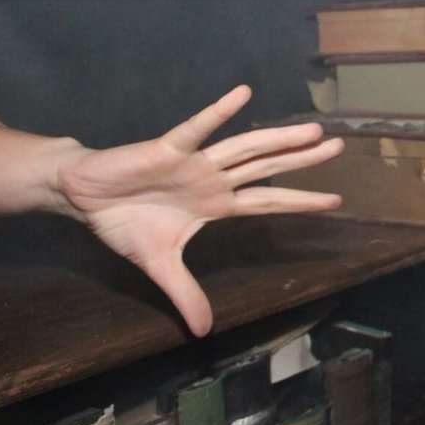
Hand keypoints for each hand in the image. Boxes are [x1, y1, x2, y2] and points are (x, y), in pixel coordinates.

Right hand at [54, 85, 342, 335]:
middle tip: (340, 147)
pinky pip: (197, 129)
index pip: (269, 202)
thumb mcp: (160, 266)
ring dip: (279, 139)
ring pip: (246, 148)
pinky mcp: (168, 149)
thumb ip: (185, 293)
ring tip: (314, 130)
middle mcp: (214, 179)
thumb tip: (203, 330)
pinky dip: (218, 112)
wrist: (85, 198)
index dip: (301, 201)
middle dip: (303, 159)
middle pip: (268, 168)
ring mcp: (195, 162)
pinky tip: (243, 94)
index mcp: (217, 204)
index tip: (336, 200)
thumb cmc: (125, 223)